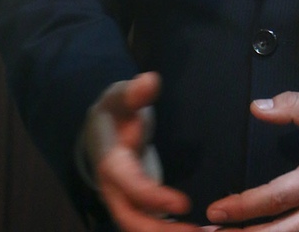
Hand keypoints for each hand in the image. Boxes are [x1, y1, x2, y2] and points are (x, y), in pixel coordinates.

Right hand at [83, 71, 196, 231]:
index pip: (130, 186)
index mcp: (109, 162)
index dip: (154, 197)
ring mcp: (122, 199)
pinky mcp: (134, 204)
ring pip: (140, 227)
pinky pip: (149, 223)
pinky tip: (198, 231)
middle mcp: (113, 188)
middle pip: (132, 219)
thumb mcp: (122, 95)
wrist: (101, 127)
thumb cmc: (115, 109)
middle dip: (162, 231)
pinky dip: (168, 230)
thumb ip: (135, 91)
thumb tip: (151, 81)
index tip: (184, 204)